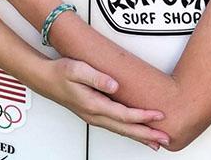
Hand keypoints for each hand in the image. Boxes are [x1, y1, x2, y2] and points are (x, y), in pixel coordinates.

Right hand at [38, 57, 169, 150]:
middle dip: (146, 134)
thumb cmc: (61, 72)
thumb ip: (96, 77)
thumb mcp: (78, 69)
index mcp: (92, 105)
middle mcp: (94, 115)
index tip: (158, 115)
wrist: (45, 79)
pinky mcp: (94, 114)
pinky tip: (136, 133)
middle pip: (125, 128)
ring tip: (156, 141)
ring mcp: (94, 117)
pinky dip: (129, 132)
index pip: (123, 114)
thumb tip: (114, 85)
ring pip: (121, 130)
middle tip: (165, 138)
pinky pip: (115, 127)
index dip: (142, 116)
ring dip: (139, 136)